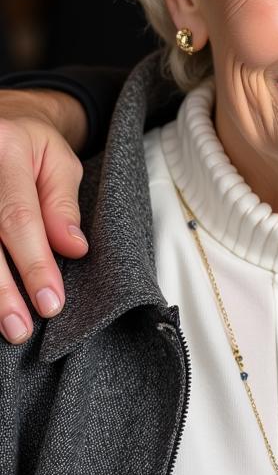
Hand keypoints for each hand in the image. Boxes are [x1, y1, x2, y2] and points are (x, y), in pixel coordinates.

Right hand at [0, 89, 87, 342]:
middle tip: (22, 327)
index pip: (19, 218)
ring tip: (5, 326)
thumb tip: (74, 249)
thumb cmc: (31, 146)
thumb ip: (63, 205)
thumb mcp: (59, 162)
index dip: (34, 264)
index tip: (51, 302)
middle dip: (2, 290)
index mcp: (4, 149)